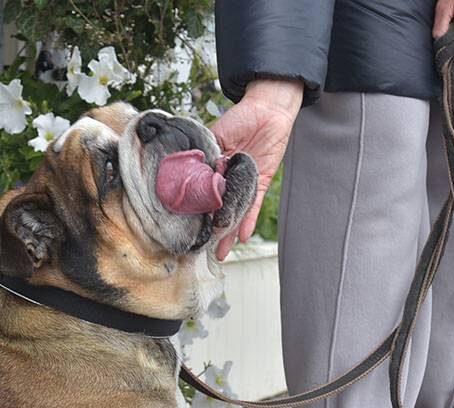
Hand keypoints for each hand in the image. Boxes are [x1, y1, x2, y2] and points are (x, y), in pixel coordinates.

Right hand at [210, 79, 302, 259]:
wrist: (269, 109)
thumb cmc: (241, 117)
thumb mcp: (218, 136)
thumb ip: (209, 158)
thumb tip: (199, 181)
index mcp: (211, 167)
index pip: (200, 193)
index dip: (194, 210)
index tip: (185, 227)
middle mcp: (225, 179)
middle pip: (217, 208)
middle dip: (211, 229)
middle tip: (201, 248)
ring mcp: (242, 182)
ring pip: (234, 212)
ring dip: (228, 232)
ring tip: (219, 251)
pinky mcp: (259, 182)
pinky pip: (253, 206)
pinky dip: (249, 221)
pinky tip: (243, 237)